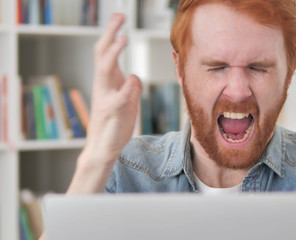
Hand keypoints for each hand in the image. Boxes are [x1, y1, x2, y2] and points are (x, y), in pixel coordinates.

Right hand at [85, 14, 141, 166]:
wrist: (103, 148)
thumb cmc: (115, 122)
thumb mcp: (125, 101)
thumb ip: (129, 87)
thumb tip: (134, 76)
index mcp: (107, 81)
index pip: (106, 52)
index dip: (112, 33)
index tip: (119, 16)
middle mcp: (103, 86)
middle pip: (102, 54)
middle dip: (110, 33)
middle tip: (119, 17)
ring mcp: (106, 98)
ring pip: (105, 71)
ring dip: (113, 54)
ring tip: (123, 38)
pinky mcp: (112, 113)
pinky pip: (118, 97)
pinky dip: (127, 87)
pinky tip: (133, 80)